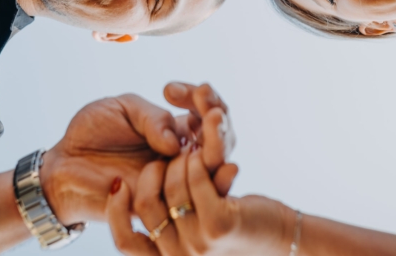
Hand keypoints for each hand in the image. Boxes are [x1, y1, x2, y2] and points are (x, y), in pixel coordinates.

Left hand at [39, 83, 233, 222]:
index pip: (208, 113)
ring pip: (216, 166)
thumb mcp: (124, 108)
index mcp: (176, 131)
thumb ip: (153, 118)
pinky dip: (208, 177)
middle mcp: (182, 157)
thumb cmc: (92, 134)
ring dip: (217, 140)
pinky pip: (197, 197)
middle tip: (203, 95)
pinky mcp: (165, 204)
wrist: (63, 166)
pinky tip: (196, 154)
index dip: (203, 97)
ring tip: (209, 117)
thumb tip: (176, 143)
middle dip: (217, 115)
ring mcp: (176, 180)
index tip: (172, 89)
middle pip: (221, 139)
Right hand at [107, 145, 291, 255]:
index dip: (115, 212)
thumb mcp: (192, 225)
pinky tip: (205, 154)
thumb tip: (131, 196)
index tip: (117, 182)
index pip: (125, 242)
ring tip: (190, 152)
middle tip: (165, 157)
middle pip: (146, 205)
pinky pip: (195, 177)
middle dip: (152, 172)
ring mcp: (198, 243)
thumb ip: (166, 217)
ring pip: (172, 186)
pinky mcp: (219, 224)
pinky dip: (199, 159)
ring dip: (180, 161)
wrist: (279, 237)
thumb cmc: (231, 225)